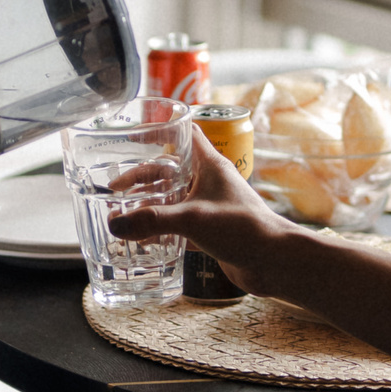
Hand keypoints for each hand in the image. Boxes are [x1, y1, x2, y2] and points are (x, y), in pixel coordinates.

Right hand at [105, 132, 302, 296]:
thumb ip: (152, 220)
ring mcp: (210, 206)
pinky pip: (179, 225)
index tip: (134, 135)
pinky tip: (143, 240)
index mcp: (209, 165)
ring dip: (149, 204)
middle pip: (169, 170)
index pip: (184, 134)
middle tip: (116, 189)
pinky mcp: (211, 231)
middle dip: (141, 177)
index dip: (160, 129)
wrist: (275, 262)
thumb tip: (115, 225)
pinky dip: (161, 229)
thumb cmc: (243, 229)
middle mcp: (209, 182)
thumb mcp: (193, 219)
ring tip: (123, 215)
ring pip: (172, 199)